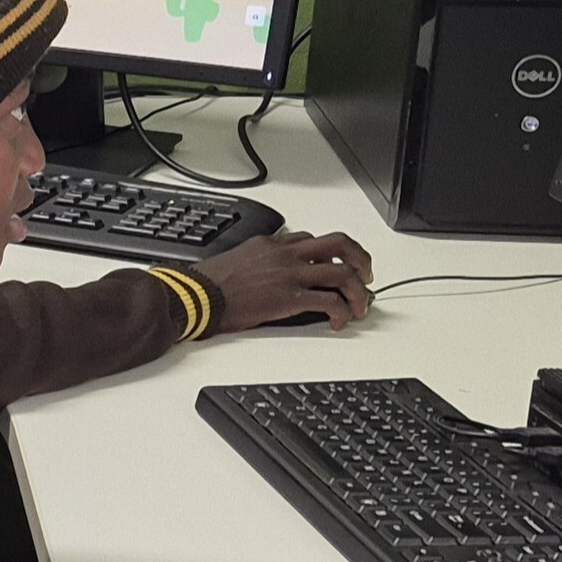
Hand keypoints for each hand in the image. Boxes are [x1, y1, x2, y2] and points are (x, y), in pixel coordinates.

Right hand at [192, 230, 373, 331]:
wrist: (196, 296)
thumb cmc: (208, 285)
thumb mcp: (237, 262)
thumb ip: (258, 263)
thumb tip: (268, 276)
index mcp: (270, 245)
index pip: (310, 240)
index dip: (330, 254)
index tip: (335, 266)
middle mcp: (285, 254)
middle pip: (338, 244)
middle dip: (360, 259)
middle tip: (365, 276)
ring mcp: (289, 274)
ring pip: (342, 273)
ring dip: (358, 291)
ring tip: (359, 306)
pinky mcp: (289, 298)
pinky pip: (329, 301)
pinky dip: (342, 312)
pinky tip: (339, 322)